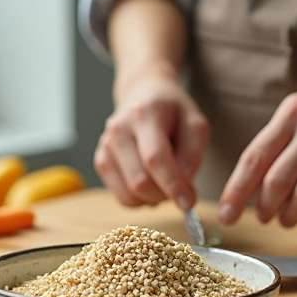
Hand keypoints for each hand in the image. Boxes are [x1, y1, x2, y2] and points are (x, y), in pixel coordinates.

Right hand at [94, 65, 209, 208]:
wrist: (143, 93)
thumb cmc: (172, 111)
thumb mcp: (195, 125)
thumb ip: (192, 157)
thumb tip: (183, 191)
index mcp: (144, 114)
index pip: (155, 158)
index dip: (173, 185)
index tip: (189, 203)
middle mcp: (119, 129)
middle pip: (139, 180)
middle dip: (165, 194)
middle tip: (181, 189)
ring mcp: (106, 145)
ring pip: (129, 194)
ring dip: (153, 199)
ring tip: (165, 183)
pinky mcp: (101, 160)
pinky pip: (121, 196)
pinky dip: (140, 199)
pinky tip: (151, 182)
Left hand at [218, 54, 296, 226]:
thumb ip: (274, 144)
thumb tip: (248, 189)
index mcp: (292, 114)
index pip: (254, 159)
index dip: (236, 192)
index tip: (226, 215)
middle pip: (277, 182)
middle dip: (263, 208)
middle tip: (262, 216)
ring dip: (290, 216)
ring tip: (286, 219)